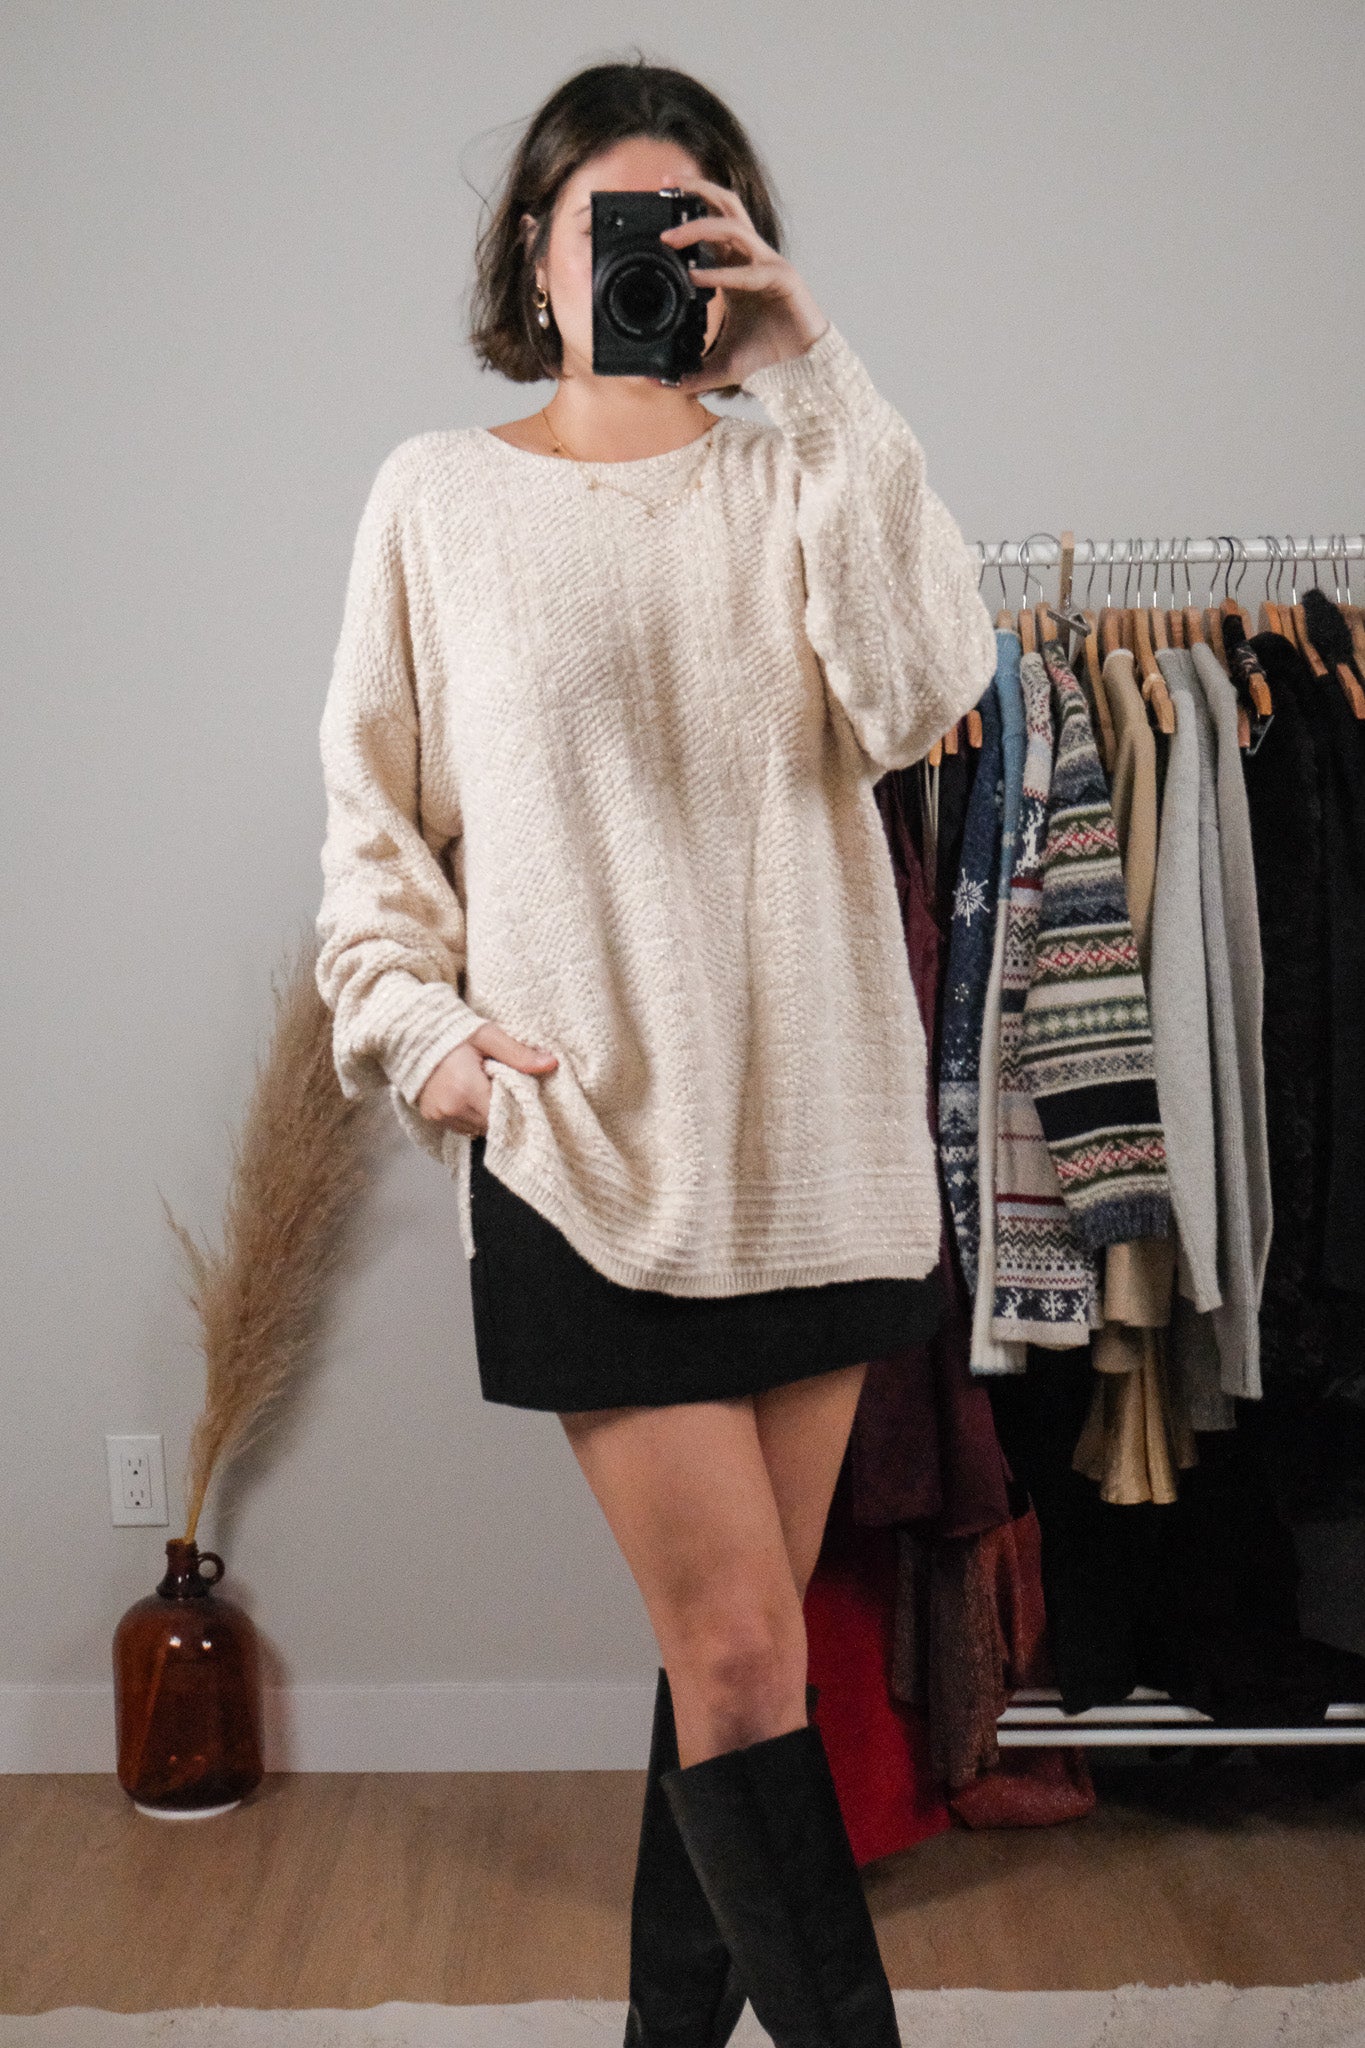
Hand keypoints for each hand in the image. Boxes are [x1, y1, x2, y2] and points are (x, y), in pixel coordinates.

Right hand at [415, 1021, 557, 1135]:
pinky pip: (461, 1126)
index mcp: (466, 1089)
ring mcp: (439, 1116)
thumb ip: (518, 1054)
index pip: (504, 1114)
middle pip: (491, 1124)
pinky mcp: (431, 1118)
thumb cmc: (451, 1032)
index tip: (520, 1092)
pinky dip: (469, 1115)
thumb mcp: (488, 1036)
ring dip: (485, 1114)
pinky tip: (469, 1095)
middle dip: (502, 1109)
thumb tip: (551, 1063)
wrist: (411, 1033)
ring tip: (483, 1089)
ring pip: (476, 1128)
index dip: (516, 1106)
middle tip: (503, 1087)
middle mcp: (451, 1108)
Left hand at [656, 176, 829, 393]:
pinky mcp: (782, 279)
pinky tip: (695, 278)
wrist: (801, 371)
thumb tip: (660, 384)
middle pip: (725, 205)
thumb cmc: (766, 358)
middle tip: (664, 186)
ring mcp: (768, 264)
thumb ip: (689, 371)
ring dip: (699, 227)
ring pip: (732, 227)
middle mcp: (751, 258)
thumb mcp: (718, 365)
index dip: (689, 209)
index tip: (659, 203)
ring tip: (669, 238)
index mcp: (735, 266)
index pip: (713, 223)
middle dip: (696, 189)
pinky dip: (720, 273)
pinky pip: (747, 270)